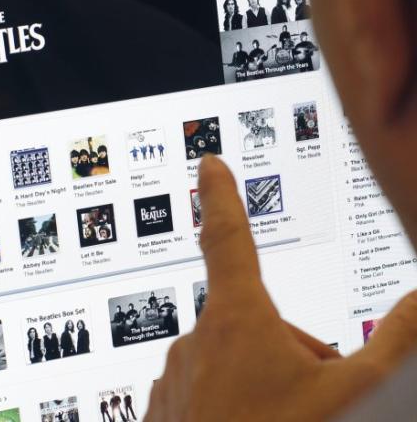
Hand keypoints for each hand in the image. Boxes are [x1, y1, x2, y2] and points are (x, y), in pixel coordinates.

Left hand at [145, 155, 416, 421]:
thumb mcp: (353, 397)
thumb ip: (394, 343)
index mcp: (236, 320)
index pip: (228, 236)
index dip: (221, 194)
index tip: (209, 161)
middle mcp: (197, 337)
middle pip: (256, 324)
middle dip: (291, 354)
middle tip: (312, 403)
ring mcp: (176, 375)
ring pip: (234, 363)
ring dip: (264, 385)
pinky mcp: (164, 408)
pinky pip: (208, 391)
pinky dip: (234, 407)